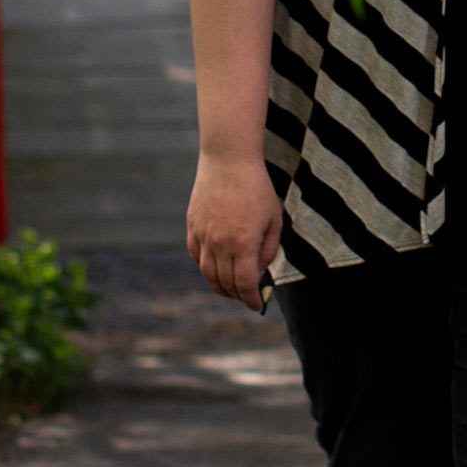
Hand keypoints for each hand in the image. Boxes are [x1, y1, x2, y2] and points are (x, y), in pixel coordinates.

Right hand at [186, 152, 282, 307]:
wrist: (228, 160)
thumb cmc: (257, 188)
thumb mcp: (274, 219)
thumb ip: (268, 249)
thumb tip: (259, 271)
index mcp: (243, 244)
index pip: (244, 285)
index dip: (251, 300)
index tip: (257, 306)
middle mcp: (220, 244)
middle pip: (225, 283)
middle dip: (237, 295)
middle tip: (246, 297)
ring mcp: (203, 235)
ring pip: (207, 273)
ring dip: (219, 286)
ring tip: (230, 289)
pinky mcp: (192, 226)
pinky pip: (196, 256)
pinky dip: (205, 268)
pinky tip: (214, 269)